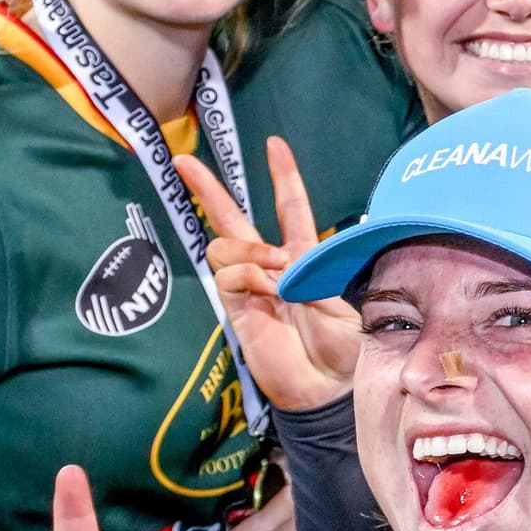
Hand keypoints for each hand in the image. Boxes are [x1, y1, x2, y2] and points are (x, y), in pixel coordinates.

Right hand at [176, 139, 355, 413]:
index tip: (274, 145)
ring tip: (277, 273)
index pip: (290, 208)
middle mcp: (272, 266)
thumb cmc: (347, 345)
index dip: (283, 176)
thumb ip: (316, 271)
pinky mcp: (234, 308)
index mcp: (305, 257)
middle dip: (208, 188)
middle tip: (183, 160)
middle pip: (233, 219)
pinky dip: (248, 275)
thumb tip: (281, 260)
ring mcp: (249, 287)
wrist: (332, 386)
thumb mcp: (345, 298)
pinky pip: (228, 275)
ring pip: (225, 245)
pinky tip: (268, 291)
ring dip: (250, 249)